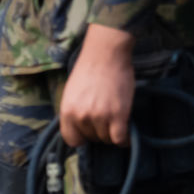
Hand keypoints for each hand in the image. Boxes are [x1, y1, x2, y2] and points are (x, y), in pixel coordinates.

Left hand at [58, 24, 135, 146]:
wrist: (106, 53)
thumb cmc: (89, 69)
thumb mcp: (71, 93)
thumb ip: (73, 112)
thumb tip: (78, 128)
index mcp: (67, 112)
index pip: (72, 140)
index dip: (82, 137)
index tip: (89, 133)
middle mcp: (81, 116)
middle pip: (91, 138)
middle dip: (98, 131)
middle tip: (106, 118)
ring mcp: (100, 117)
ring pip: (106, 139)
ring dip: (112, 133)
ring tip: (115, 119)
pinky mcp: (118, 115)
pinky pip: (119, 138)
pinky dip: (124, 139)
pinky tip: (126, 134)